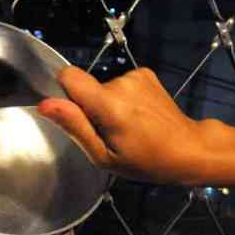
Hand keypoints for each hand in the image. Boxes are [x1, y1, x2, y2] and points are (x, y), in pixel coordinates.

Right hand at [38, 66, 227, 184]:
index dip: (64, 92)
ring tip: (128, 128)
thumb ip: (75, 127)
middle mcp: (121, 82)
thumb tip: (45, 104)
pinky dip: (125, 98)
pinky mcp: (146, 73)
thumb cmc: (146, 160)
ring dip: (110, 105)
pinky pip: (121, 84)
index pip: (69, 76)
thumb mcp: (104, 156)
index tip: (75, 114)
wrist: (188, 148)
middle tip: (111, 134)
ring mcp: (136, 75)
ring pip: (105, 88)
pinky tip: (138, 116)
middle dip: (92, 109)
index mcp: (109, 104)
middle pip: (88, 88)